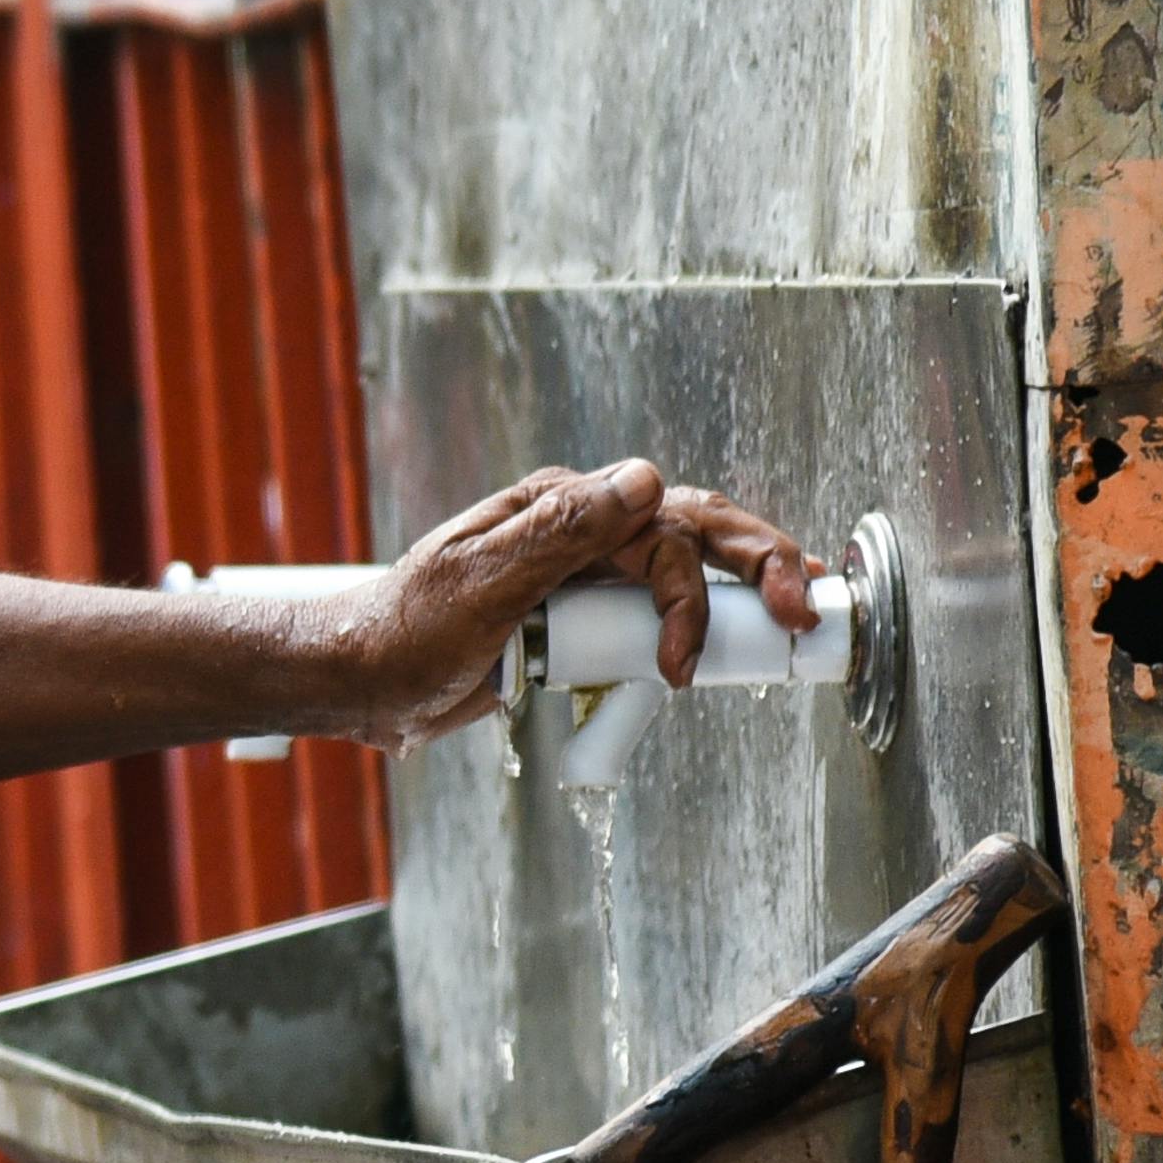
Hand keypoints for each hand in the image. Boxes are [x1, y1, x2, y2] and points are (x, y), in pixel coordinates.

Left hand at [317, 462, 822, 742]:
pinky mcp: (581, 617)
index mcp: (556, 508)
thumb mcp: (478, 584)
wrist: (361, 683)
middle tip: (800, 613)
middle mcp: (577, 531)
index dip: (690, 590)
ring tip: (787, 616)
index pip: (658, 532)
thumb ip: (559, 533)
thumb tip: (642, 480)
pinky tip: (724, 642)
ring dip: (738, 587)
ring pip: (684, 564)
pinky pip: (654, 611)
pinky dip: (698, 623)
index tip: (686, 660)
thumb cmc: (402, 633)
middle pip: (691, 530)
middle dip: (754, 565)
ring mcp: (583, 573)